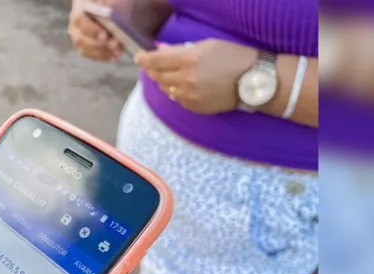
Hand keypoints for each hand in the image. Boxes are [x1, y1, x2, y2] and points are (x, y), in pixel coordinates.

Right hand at [68, 0, 122, 60]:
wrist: (102, 9)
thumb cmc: (106, 2)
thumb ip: (109, 2)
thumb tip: (108, 6)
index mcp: (78, 9)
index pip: (79, 20)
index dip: (91, 30)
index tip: (105, 36)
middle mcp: (74, 25)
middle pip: (80, 38)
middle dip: (99, 45)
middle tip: (115, 45)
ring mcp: (78, 37)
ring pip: (85, 49)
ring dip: (102, 52)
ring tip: (117, 53)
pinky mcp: (84, 47)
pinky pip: (90, 55)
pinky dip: (103, 57)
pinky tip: (114, 57)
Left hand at [136, 38, 258, 113]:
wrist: (254, 81)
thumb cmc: (233, 57)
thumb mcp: (207, 46)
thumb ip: (180, 49)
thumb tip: (162, 50)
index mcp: (188, 60)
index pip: (156, 60)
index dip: (144, 59)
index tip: (138, 57)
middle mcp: (185, 79)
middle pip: (157, 76)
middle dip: (152, 69)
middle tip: (151, 65)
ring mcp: (189, 95)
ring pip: (165, 88)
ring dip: (163, 80)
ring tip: (168, 74)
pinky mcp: (194, 107)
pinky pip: (176, 98)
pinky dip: (175, 91)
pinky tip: (182, 85)